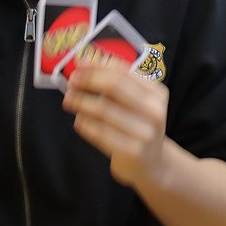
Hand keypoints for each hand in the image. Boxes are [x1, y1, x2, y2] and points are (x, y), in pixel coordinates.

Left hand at [62, 57, 168, 187]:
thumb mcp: (136, 103)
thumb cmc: (137, 126)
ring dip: (81, 102)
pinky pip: (102, 133)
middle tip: (71, 82)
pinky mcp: (133, 151)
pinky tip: (78, 121)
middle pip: (114, 86)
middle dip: (88, 81)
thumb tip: (85, 62)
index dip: (97, 66)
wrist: (151, 163)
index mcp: (157, 93)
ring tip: (69, 100)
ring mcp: (145, 133)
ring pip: (104, 109)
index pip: (123, 72)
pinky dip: (86, 125)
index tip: (79, 64)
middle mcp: (154, 111)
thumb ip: (116, 83)